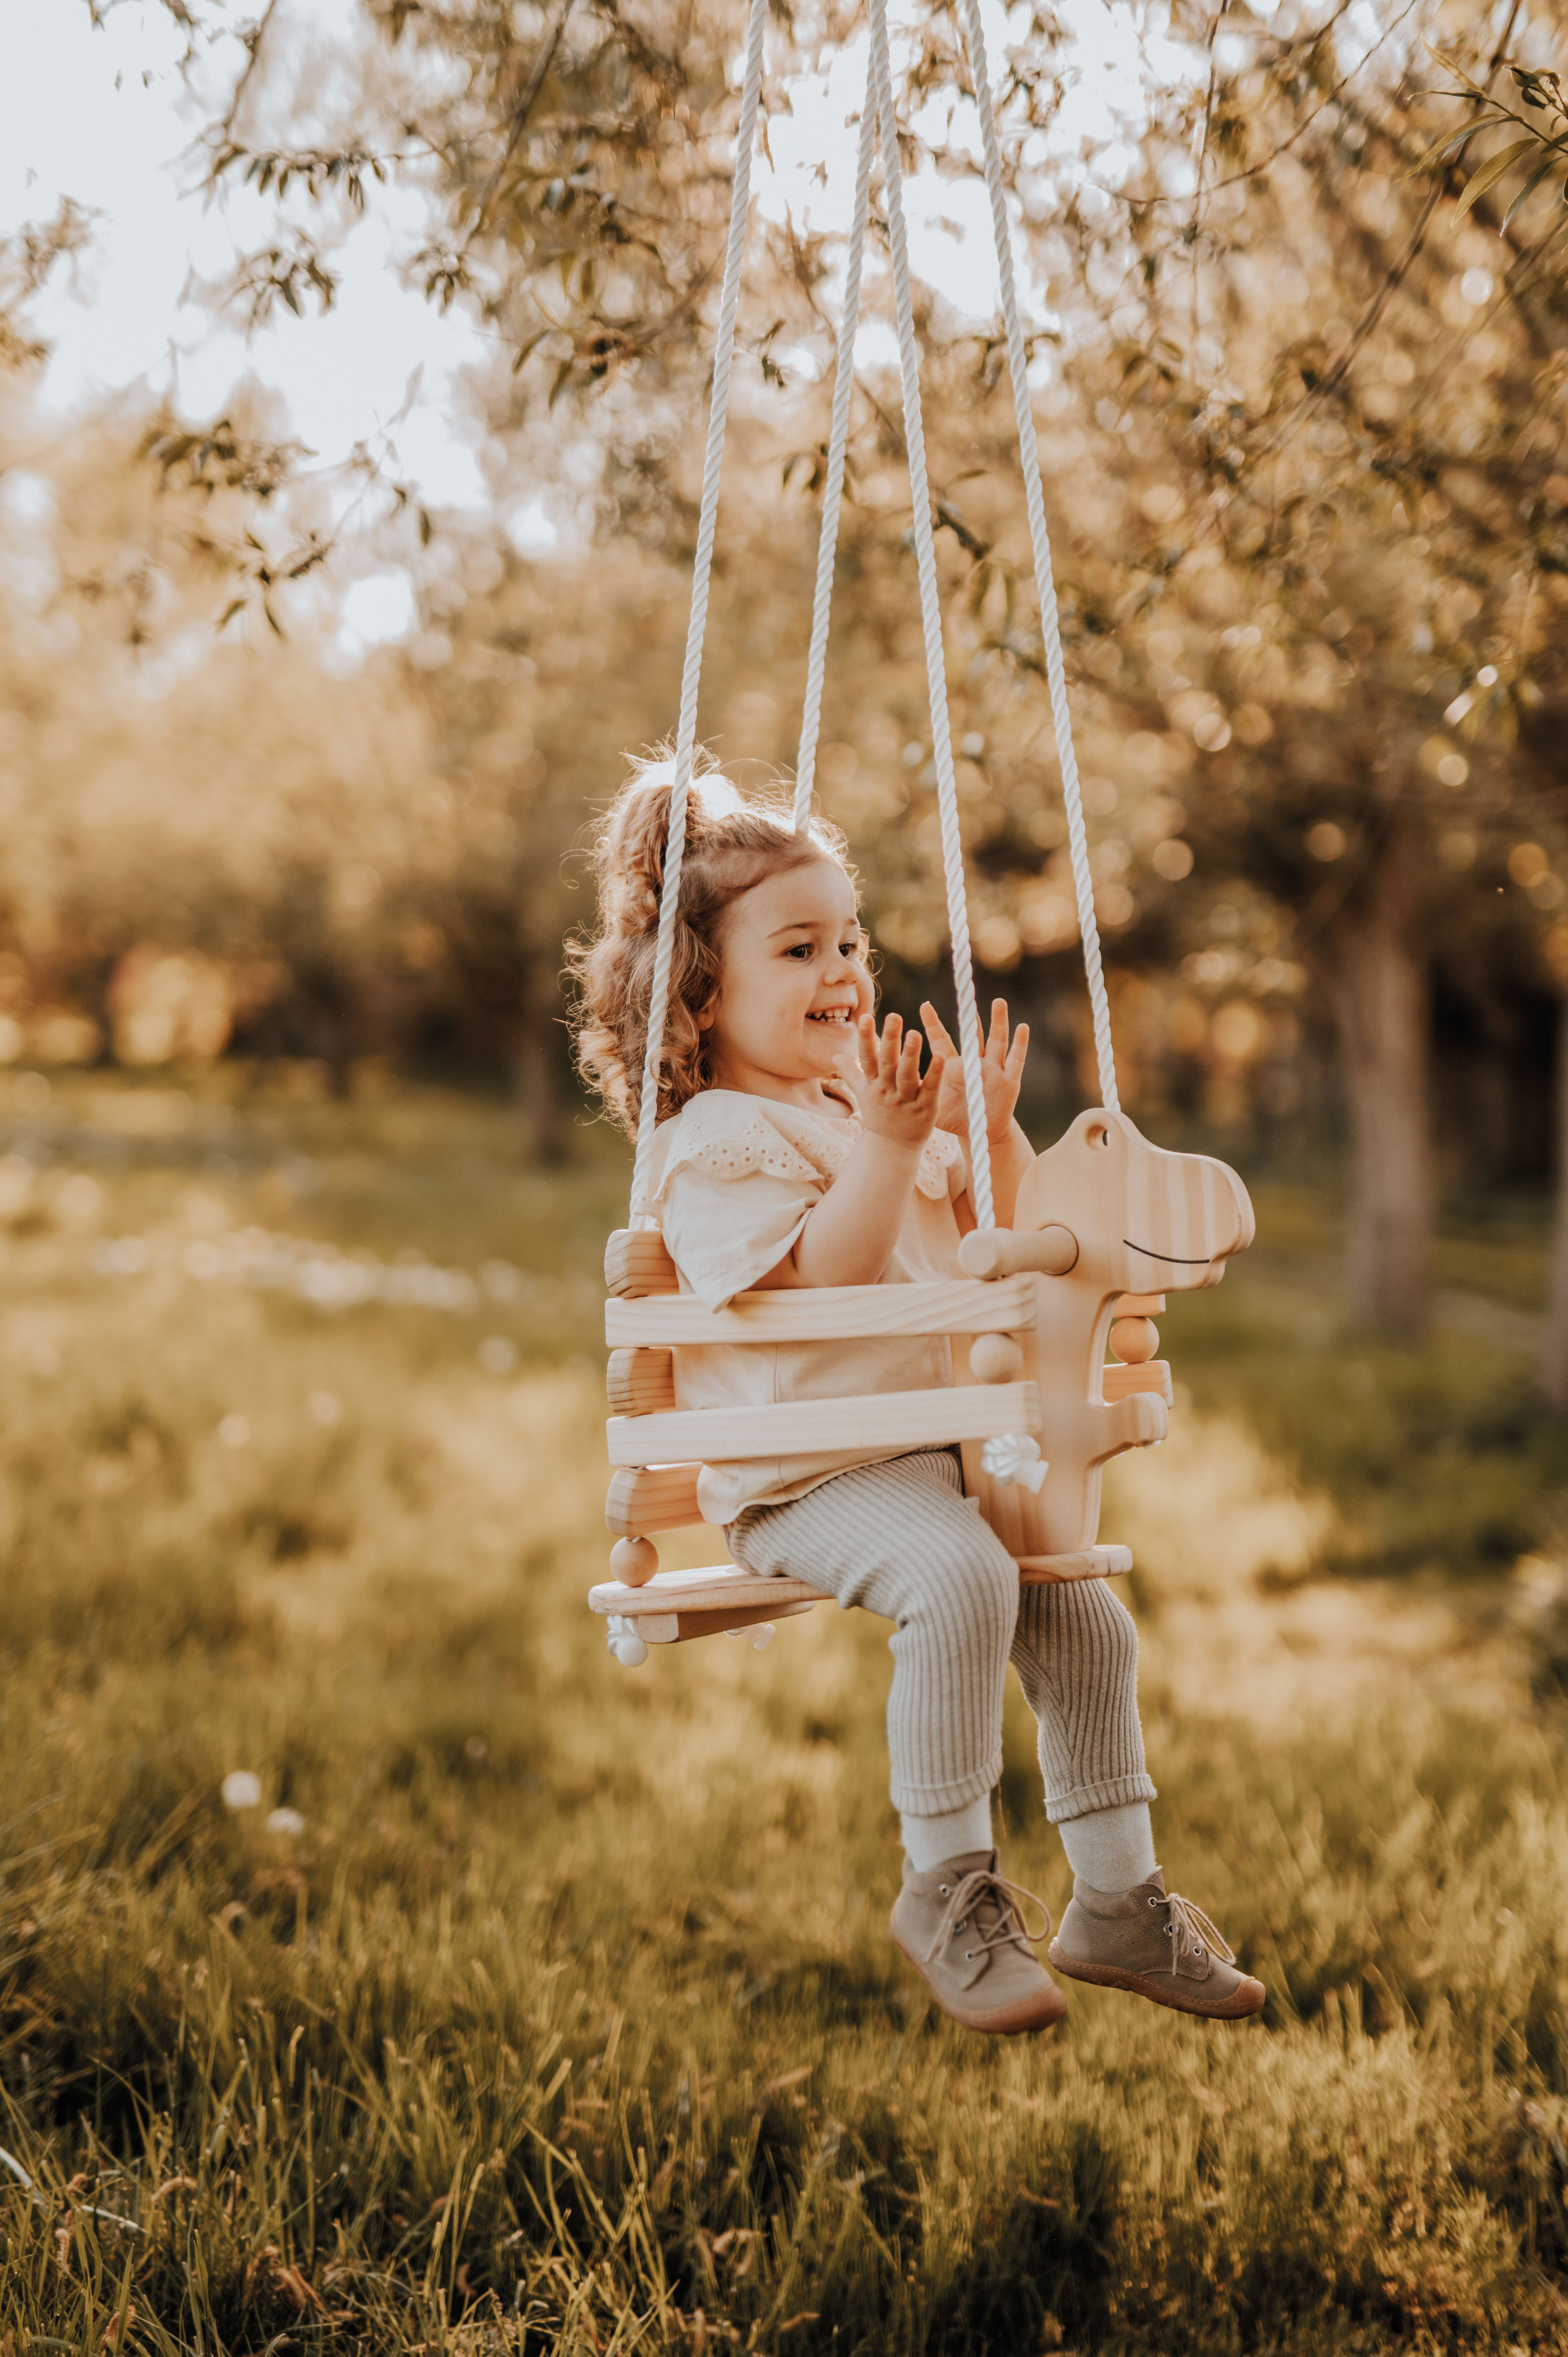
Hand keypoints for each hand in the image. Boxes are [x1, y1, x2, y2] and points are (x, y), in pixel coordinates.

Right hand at [838, 1012, 945, 1147]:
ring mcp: (906, 1101)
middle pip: (887, 1063)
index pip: (867, 1058)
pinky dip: (934, 1074)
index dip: (865, 1038)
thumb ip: (851, 1073)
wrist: (893, 1148)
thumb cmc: (879, 1116)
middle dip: (889, 1040)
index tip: (865, 1017)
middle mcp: (887, 1091)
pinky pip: (929, 1089)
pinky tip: (940, 1055)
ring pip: (907, 1076)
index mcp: (873, 1085)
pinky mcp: (925, 1110)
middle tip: (893, 1016)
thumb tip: (834, 1056)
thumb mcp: (863, 1094)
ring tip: (914, 1033)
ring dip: (910, 1055)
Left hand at [919, 998, 1028, 1143]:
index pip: (942, 1040)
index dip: (933, 1024)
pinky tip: (1023, 1028)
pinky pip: (1016, 1060)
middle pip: (972, 1034)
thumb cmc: (955, 1118)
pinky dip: (1020, 1044)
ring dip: (998, 1022)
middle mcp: (974, 1062)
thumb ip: (915, 1092)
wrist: (980, 1133)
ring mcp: (993, 1069)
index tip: (924, 1005)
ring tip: (998, 1002)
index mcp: (953, 1066)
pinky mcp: (1010, 1081)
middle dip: (969, 1015)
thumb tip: (885, 1085)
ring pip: (996, 1040)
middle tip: (966, 992)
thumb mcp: (932, 1104)